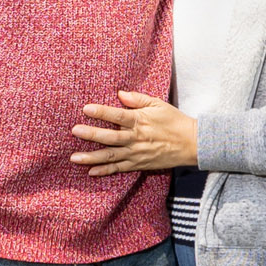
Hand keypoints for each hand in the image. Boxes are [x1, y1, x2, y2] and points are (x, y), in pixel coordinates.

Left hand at [69, 92, 199, 172]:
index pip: (117, 116)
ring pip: (110, 156)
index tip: (86, 109)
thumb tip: (120, 94)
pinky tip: (90, 171)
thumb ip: (138, 99)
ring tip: (74, 158)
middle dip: (91, 134)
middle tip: (74, 131)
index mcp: (140, 121)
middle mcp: (136, 138)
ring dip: (91, 157)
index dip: (101, 112)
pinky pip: (119, 169)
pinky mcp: (138, 164)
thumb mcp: (158, 104)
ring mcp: (136, 153)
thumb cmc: (174, 121)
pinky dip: (105, 171)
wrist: (191, 144)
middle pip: (110, 137)